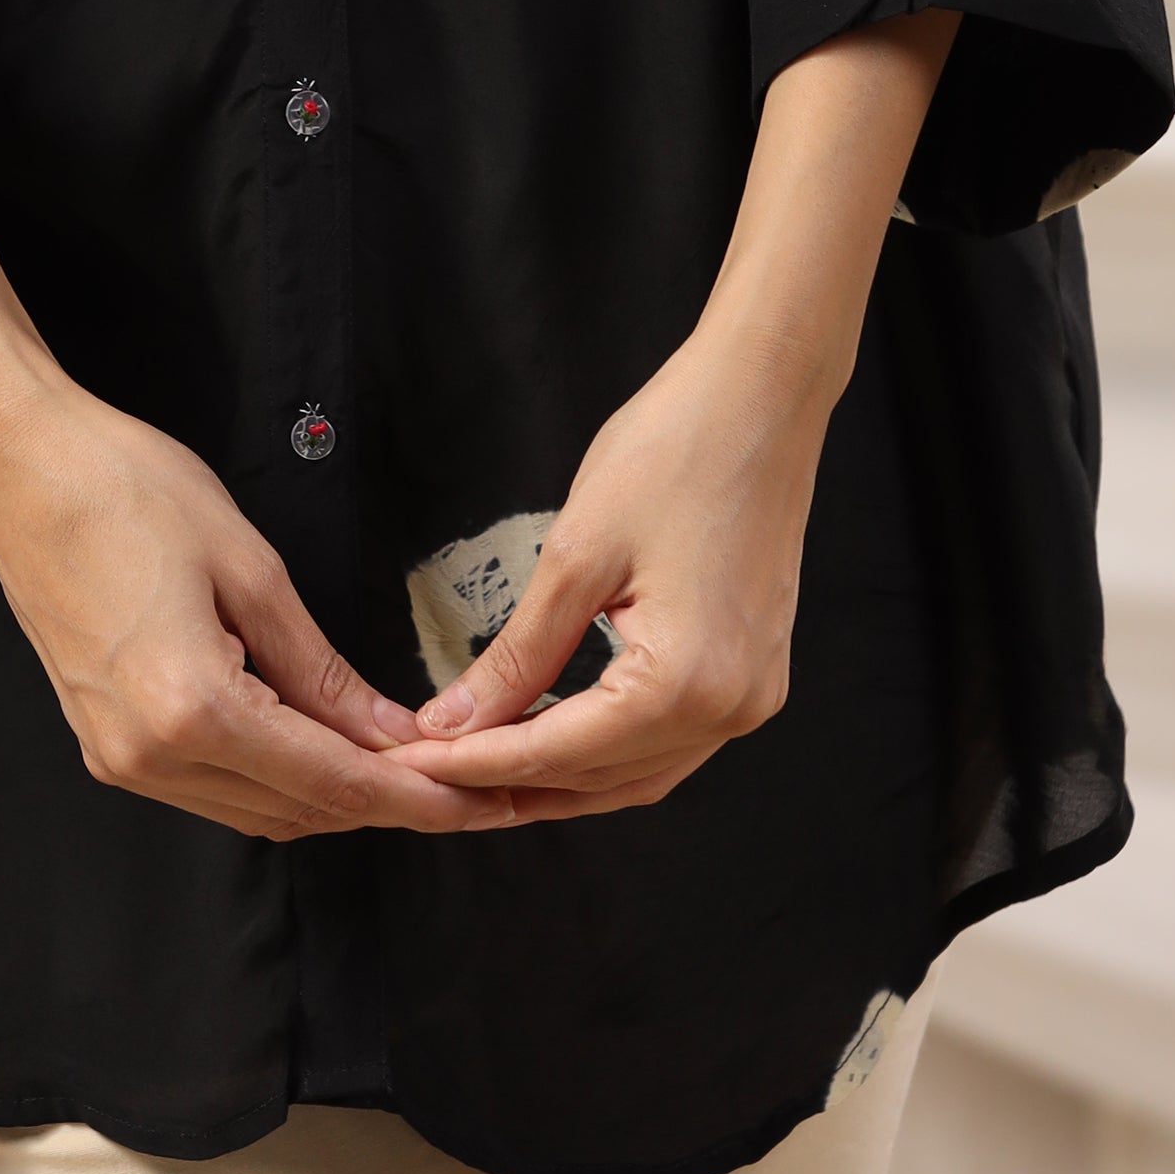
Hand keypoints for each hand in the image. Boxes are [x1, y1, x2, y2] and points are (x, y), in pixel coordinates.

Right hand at [0, 132, 511, 844]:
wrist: (19, 467)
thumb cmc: (131, 491)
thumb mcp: (249, 568)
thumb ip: (321, 671)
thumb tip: (390, 736)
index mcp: (191, 712)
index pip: (328, 782)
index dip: (410, 798)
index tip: (478, 800)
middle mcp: (150, 758)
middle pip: (295, 812)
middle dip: (380, 802)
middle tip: (458, 778)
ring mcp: (119, 758)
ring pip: (254, 810)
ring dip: (328, 794)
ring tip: (402, 761)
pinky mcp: (105, 742)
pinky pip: (212, 786)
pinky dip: (274, 776)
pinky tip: (318, 742)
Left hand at [389, 329, 823, 820]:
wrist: (763, 393)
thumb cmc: (676, 450)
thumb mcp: (577, 553)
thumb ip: (518, 655)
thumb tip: (455, 720)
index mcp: (686, 683)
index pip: (560, 752)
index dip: (477, 762)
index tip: (411, 761)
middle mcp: (730, 709)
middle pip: (600, 779)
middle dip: (512, 780)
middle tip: (432, 770)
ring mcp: (752, 696)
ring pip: (638, 774)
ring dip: (561, 777)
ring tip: (483, 765)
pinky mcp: (755, 674)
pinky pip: (672, 743)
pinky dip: (609, 751)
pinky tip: (560, 736)